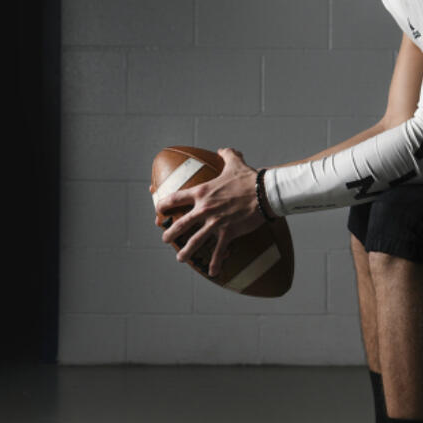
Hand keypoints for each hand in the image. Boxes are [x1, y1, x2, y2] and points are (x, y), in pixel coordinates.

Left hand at [155, 148, 265, 278]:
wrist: (264, 192)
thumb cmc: (249, 178)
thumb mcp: (235, 163)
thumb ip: (227, 155)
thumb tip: (223, 150)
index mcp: (202, 192)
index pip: (176, 198)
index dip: (164, 204)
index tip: (158, 209)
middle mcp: (204, 209)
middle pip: (181, 224)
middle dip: (170, 233)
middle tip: (165, 238)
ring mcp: (215, 222)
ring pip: (195, 241)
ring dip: (186, 252)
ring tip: (180, 259)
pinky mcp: (228, 232)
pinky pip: (219, 251)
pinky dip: (216, 263)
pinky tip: (213, 272)